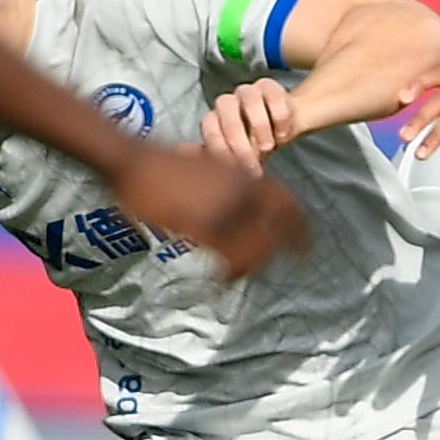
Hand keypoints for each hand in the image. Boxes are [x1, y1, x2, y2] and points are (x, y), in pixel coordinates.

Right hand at [107, 144, 304, 278]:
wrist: (135, 160)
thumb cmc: (167, 162)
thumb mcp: (211, 161)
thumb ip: (232, 178)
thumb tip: (248, 194)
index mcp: (244, 175)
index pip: (286, 203)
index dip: (299, 227)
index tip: (304, 247)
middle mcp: (242, 191)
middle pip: (278, 229)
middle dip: (285, 250)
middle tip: (288, 267)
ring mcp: (225, 208)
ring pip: (255, 247)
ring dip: (251, 265)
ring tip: (240, 274)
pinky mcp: (204, 225)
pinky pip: (230, 256)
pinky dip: (230, 272)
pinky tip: (223, 278)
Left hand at [201, 78, 296, 176]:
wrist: (283, 130)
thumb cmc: (256, 146)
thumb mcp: (241, 159)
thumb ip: (226, 159)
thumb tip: (212, 164)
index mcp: (216, 118)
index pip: (210, 125)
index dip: (219, 145)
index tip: (233, 167)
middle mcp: (229, 102)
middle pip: (226, 108)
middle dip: (237, 137)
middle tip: (250, 161)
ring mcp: (249, 91)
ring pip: (250, 98)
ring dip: (259, 125)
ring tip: (268, 147)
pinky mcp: (270, 87)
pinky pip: (273, 95)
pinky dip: (279, 117)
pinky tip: (282, 134)